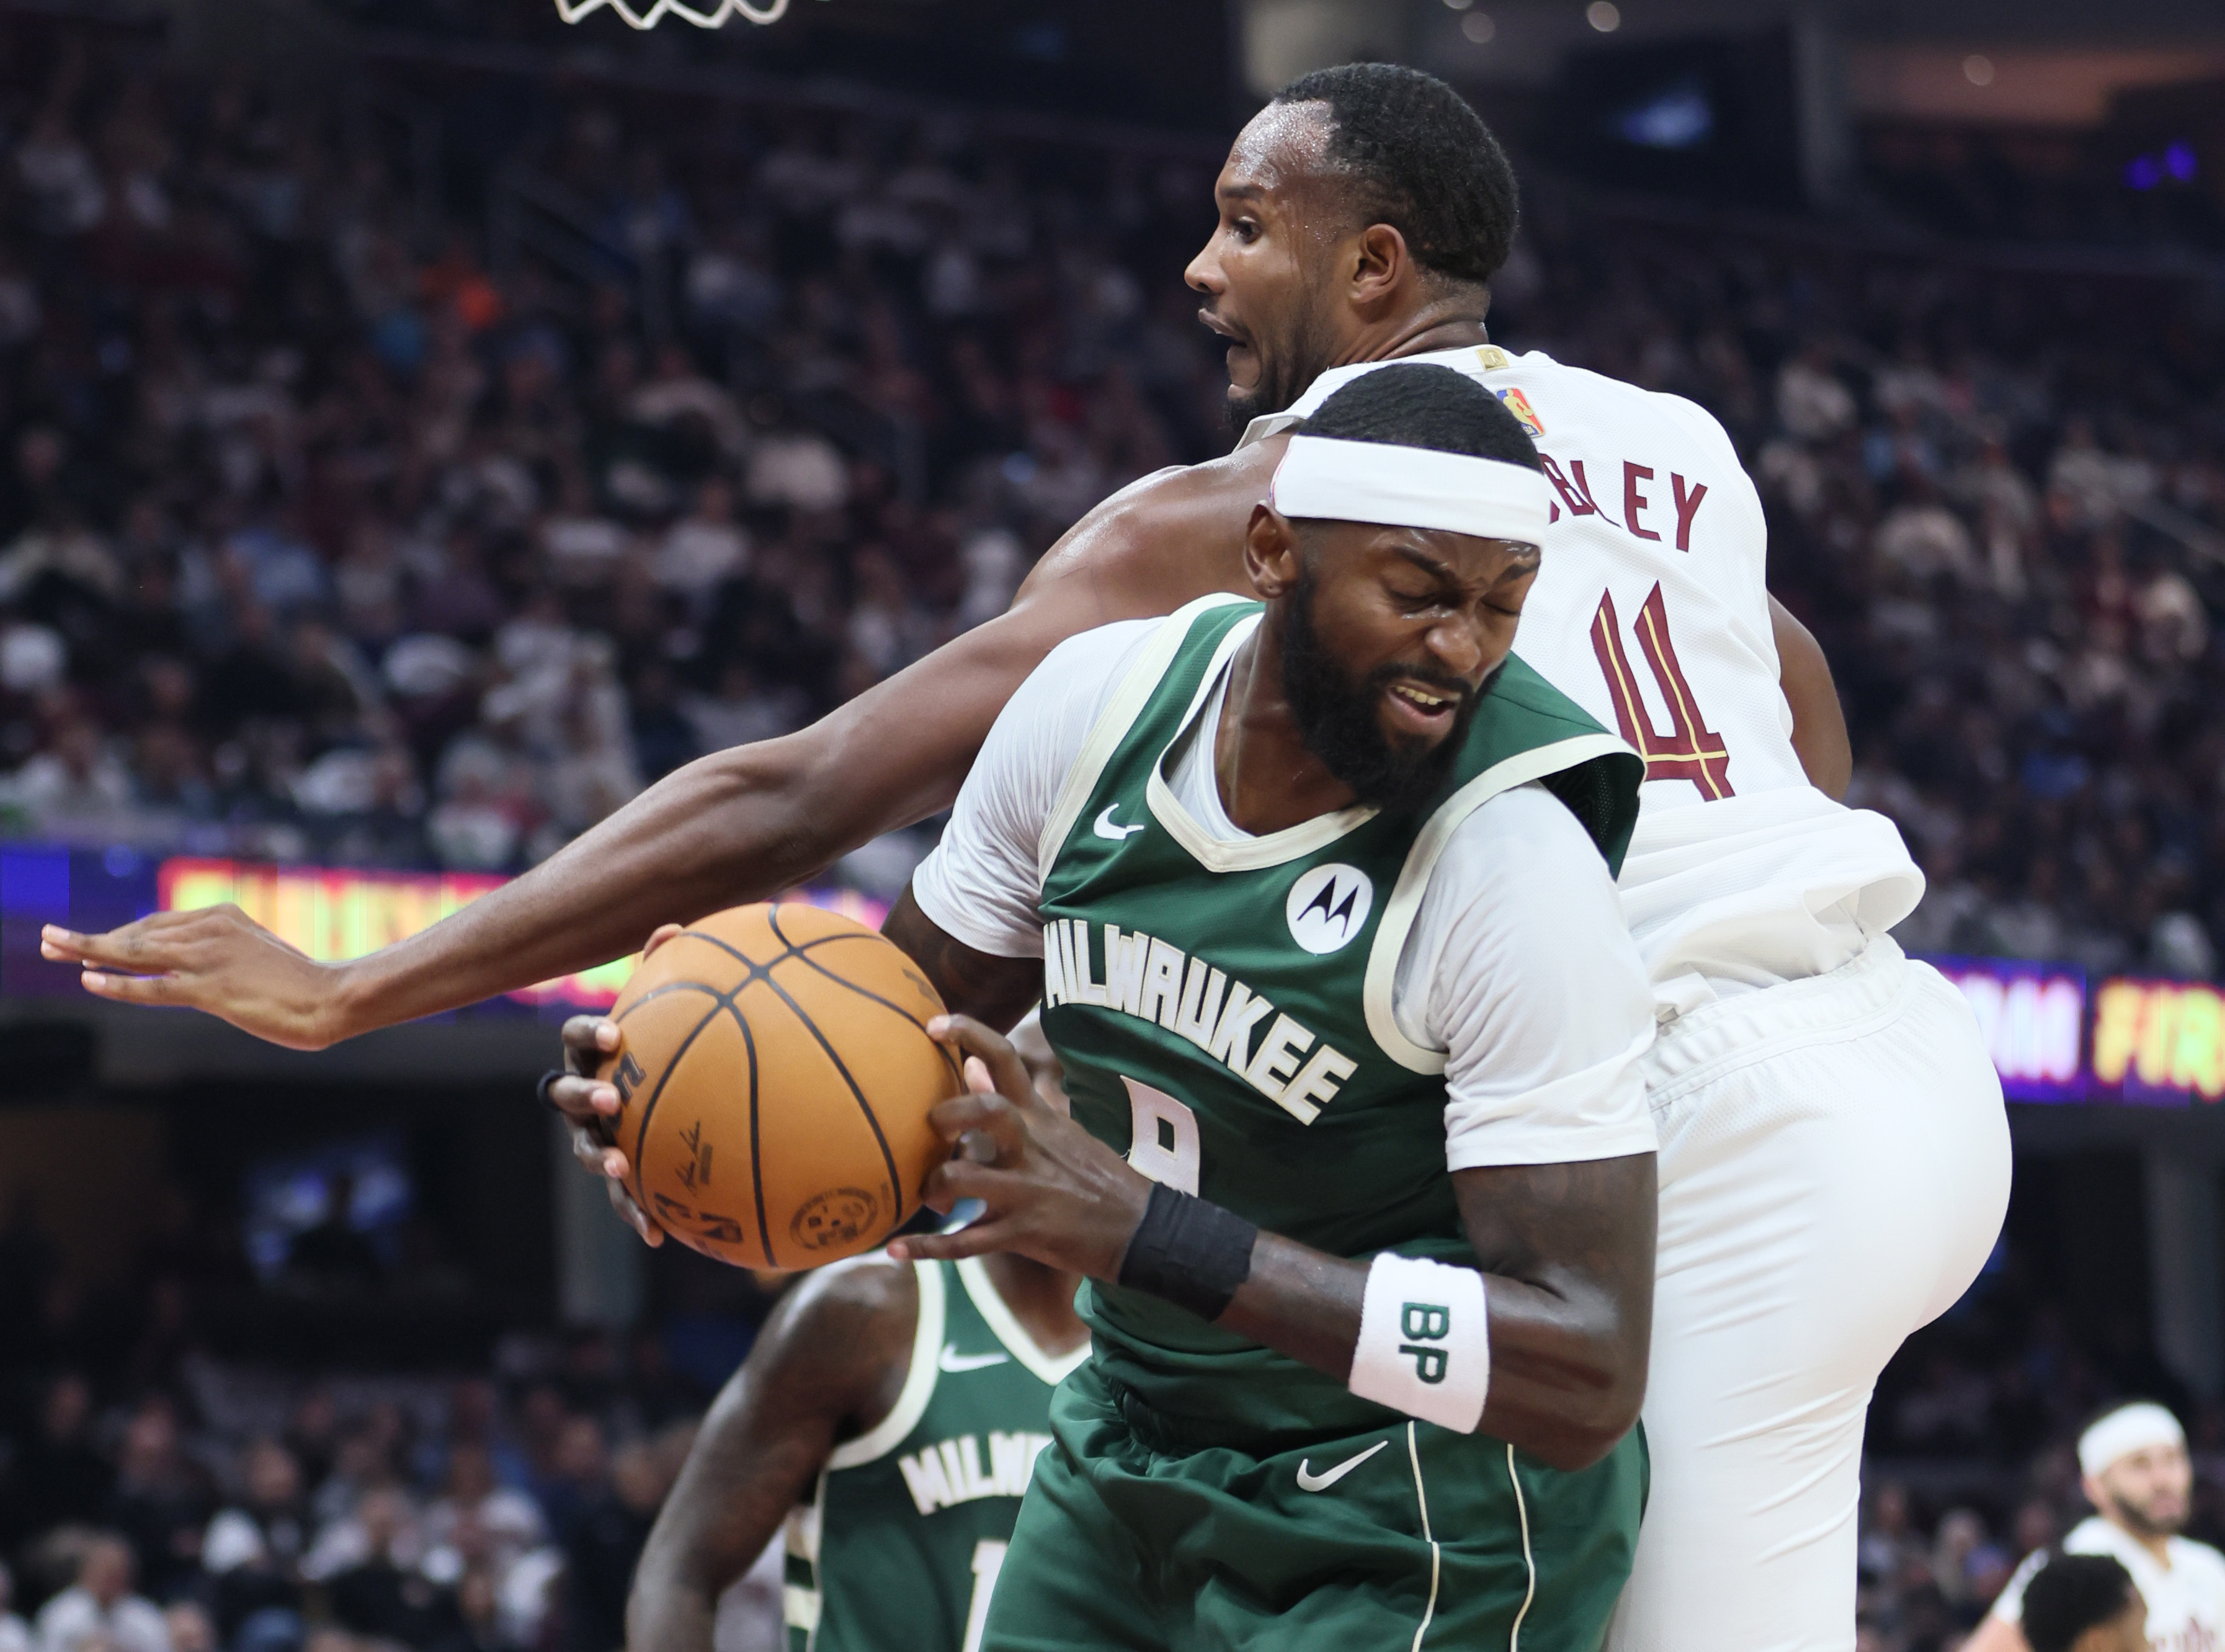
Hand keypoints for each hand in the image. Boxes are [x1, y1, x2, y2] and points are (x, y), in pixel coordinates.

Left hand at [40, 906, 338, 1049]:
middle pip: (138, 932)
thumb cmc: (302, 984)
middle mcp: (211, 929)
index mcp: (223, 915)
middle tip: (49, 939)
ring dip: (87, 949)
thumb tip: (198, 967)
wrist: (333, 997)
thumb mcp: (258, 955)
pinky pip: (153, 986)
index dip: (117, 934)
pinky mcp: (211, 988)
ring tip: (51, 947)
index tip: (88, 944)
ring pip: (136, 953)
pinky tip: (88, 979)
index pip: (157, 924)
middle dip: (90, 938)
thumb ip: (225, 952)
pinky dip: (118, 984)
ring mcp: (210, 958)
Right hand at [542, 924, 684, 1247]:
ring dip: (599, 1157)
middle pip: (565, 1096)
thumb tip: (672, 927)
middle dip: (583, 1097)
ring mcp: (593, 1135)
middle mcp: (582, 1095)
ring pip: (585, 1149)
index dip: (587, 1035)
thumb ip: (667, 970)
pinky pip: (622, 1196)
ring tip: (619, 1166)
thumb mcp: (665, 1007)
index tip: (613, 1033)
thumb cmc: (664, 1040)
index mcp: (591, 1054)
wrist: (667, 1088)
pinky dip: (637, 1213)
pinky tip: (662, 1235)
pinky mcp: (617, 1171)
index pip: (576, 1039)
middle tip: (609, 1099)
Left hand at [889, 1014, 1151, 1280]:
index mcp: (1039, 1117)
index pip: (1006, 1059)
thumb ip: (1012, 1100)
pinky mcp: (1023, 1233)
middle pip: (984, 1111)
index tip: (931, 1024)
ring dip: (932, 1187)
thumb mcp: (1058, 1129)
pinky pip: (965, 1243)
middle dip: (946, 1115)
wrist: (1141, 1229)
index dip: (968, 1034)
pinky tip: (896, 1249)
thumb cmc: (1093, 1175)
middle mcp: (1031, 1147)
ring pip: (963, 1178)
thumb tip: (972, 1066)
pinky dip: (925, 1248)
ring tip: (929, 1198)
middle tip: (930, 1128)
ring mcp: (1027, 1191)